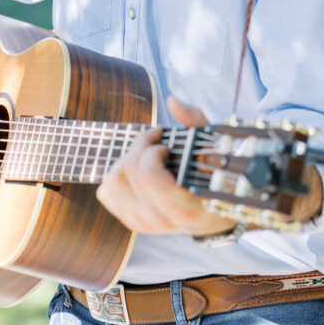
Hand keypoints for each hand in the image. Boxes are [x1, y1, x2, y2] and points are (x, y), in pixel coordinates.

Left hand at [95, 96, 236, 236]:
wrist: (216, 216)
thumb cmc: (217, 178)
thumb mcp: (215, 150)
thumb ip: (195, 123)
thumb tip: (172, 101)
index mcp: (183, 208)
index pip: (147, 176)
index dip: (151, 150)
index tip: (165, 143)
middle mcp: (160, 220)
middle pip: (127, 172)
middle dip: (140, 146)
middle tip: (157, 142)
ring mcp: (143, 224)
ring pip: (111, 181)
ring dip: (126, 160)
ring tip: (147, 155)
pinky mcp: (132, 221)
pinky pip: (106, 193)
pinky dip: (117, 175)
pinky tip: (137, 170)